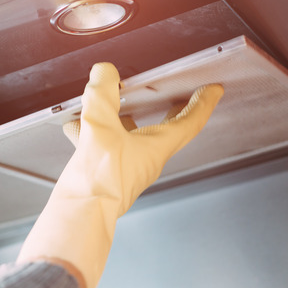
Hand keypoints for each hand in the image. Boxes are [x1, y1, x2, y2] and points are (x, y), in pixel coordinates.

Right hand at [17, 62, 223, 287]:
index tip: (213, 90)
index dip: (202, 103)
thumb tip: (105, 71)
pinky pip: (105, 145)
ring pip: (131, 135)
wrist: (80, 216)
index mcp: (156, 147)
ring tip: (111, 99)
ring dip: (125, 116)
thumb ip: (102, 96)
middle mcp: (145, 158)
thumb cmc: (99, 180)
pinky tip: (73, 125)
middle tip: (180, 94)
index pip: (189, 122)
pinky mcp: (106, 173)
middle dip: (173, 110)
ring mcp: (125, 167)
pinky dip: (94, 131)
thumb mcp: (100, 128)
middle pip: (166, 130)